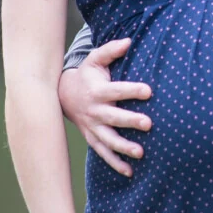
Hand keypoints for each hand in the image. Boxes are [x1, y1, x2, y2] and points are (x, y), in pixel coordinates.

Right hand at [58, 38, 152, 177]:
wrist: (63, 95)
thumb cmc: (86, 75)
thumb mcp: (95, 59)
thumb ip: (111, 50)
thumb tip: (129, 41)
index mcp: (98, 91)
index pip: (117, 90)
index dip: (132, 90)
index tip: (148, 90)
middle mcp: (95, 111)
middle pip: (114, 117)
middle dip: (130, 121)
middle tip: (148, 123)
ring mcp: (93, 127)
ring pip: (108, 139)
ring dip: (124, 147)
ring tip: (141, 153)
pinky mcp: (92, 138)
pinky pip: (103, 153)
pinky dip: (115, 163)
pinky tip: (130, 172)